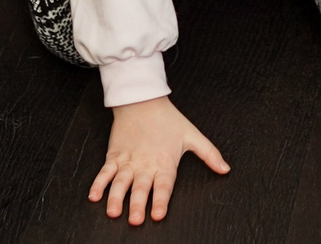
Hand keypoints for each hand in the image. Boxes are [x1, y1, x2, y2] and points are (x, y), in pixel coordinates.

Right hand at [90, 96, 227, 224]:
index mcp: (164, 163)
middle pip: (141, 188)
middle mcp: (145, 165)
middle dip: (137, 205)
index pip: (164, 186)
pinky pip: (105, 171)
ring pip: (120, 182)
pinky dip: (98, 183)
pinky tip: (94, 196)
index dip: (161, 201)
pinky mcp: (114, 155)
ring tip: (113, 211)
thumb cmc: (168, 119)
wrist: (142, 100)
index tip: (158, 214)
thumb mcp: (192, 135)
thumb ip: (209, 154)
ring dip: (116, 197)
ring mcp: (128, 161)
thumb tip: (226, 169)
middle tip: (135, 220)